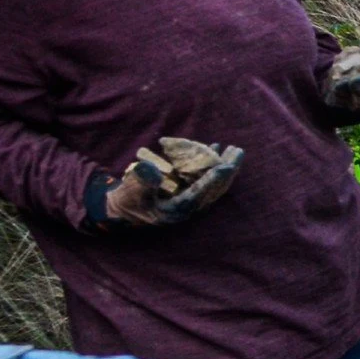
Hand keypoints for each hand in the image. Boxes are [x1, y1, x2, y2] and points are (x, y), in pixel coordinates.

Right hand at [107, 137, 243, 224]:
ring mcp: (189, 199)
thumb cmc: (127, 202)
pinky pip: (204, 177)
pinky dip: (209, 164)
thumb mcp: (130, 193)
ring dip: (222, 164)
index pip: (201, 193)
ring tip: (232, 148)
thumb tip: (153, 172)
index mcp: (178, 210)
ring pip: (212, 182)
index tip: (226, 167)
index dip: (213, 180)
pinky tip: (214, 148)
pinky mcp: (186, 192)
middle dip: (227, 169)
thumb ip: (141, 183)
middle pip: (214, 188)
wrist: (122, 209)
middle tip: (237, 151)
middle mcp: (188, 207)